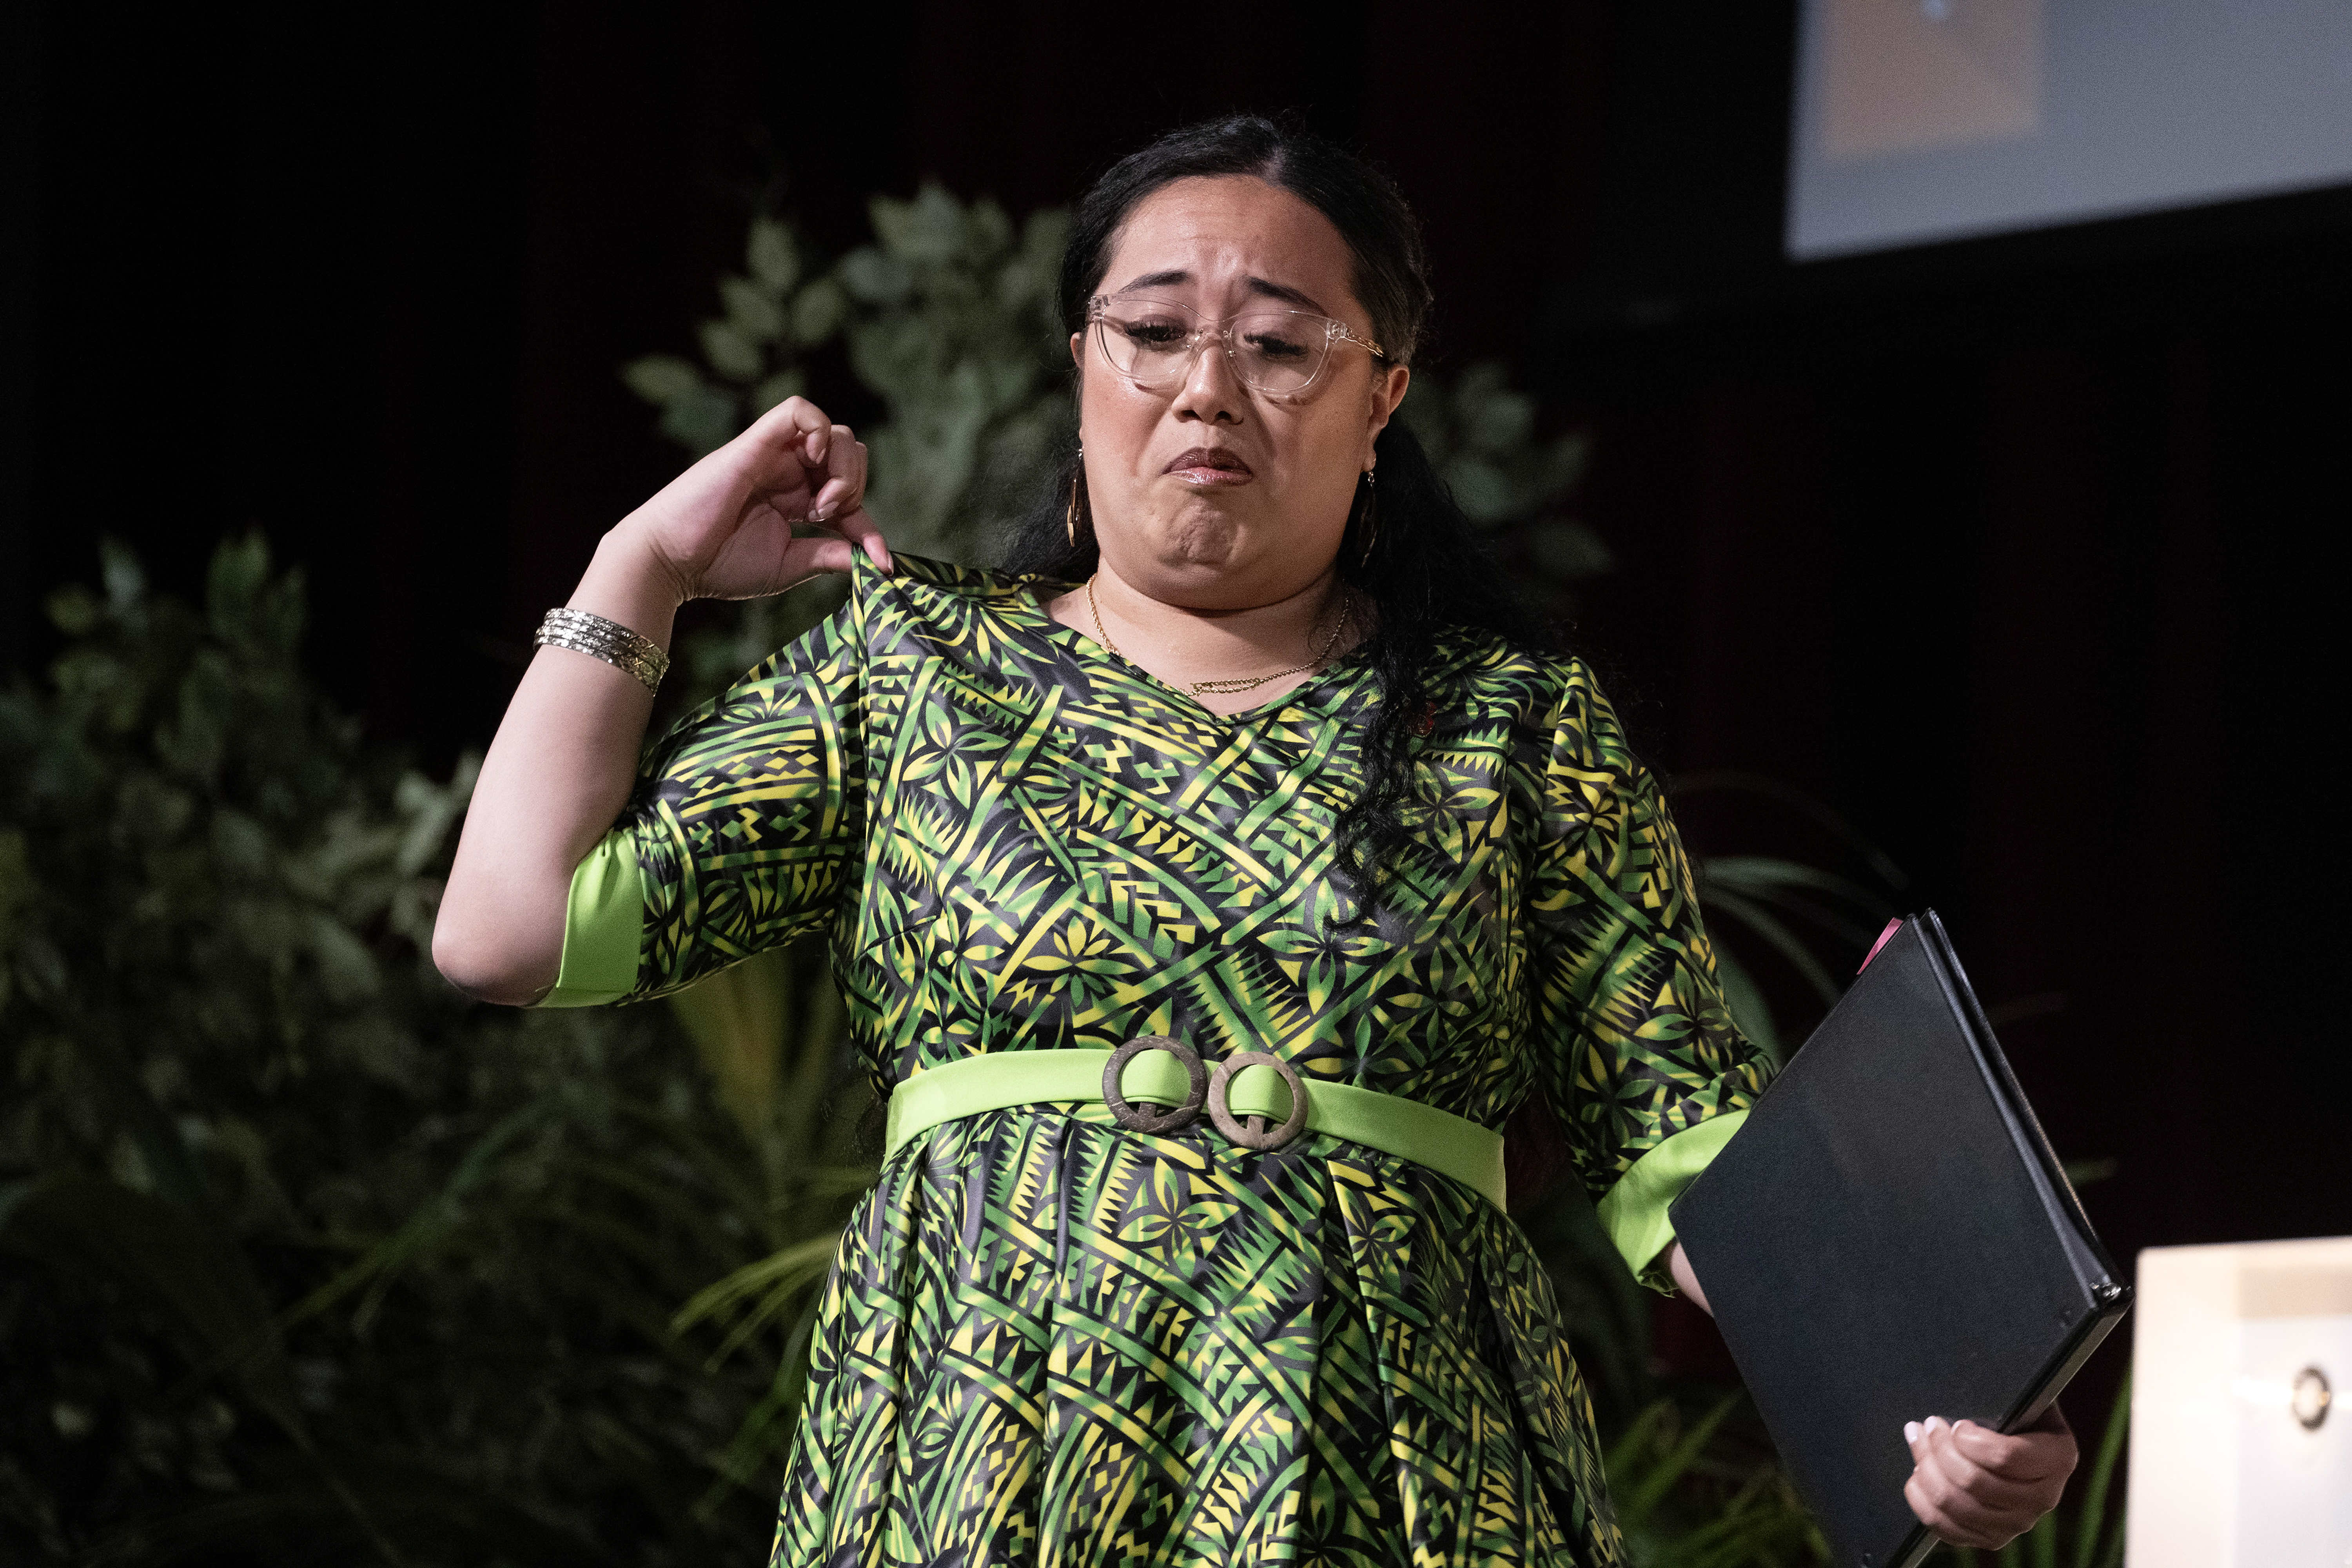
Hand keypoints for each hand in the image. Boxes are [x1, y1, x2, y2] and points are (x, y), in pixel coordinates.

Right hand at [616, 394, 889, 604]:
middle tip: (827, 519)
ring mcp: (772, 454)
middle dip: (854, 488)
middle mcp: (787, 471)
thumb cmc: (718, 565)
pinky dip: (819, 429)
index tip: (882, 561)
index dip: (870, 528)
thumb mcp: (787, 565)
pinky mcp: (754, 443)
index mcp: (794, 499)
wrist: (670, 561)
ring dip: (843, 468)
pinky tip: (814, 464)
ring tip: (818, 505)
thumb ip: (827, 556)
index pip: (849, 500)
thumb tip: (871, 559)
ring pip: (833, 431)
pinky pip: (797, 410)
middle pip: (849, 453)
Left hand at [1902, 1404, 2075, 1548]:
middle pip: (1973, 1481)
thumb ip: (2006, 1397)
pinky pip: (1946, 1528)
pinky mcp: (1991, 1539)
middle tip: (1928, 1425)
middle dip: (1939, 1448)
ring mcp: (2017, 1524)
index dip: (1969, 1439)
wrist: (2023, 1441)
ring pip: (1956, 1505)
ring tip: (1918, 1441)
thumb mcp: (2022, 1396)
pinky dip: (1923, 1500)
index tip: (1956, 1424)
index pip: (2005, 1457)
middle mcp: (2044, 1498)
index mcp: (2057, 1459)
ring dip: (1926, 1468)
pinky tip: (1916, 1475)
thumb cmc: (2017, 1411)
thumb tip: (1972, 1390)